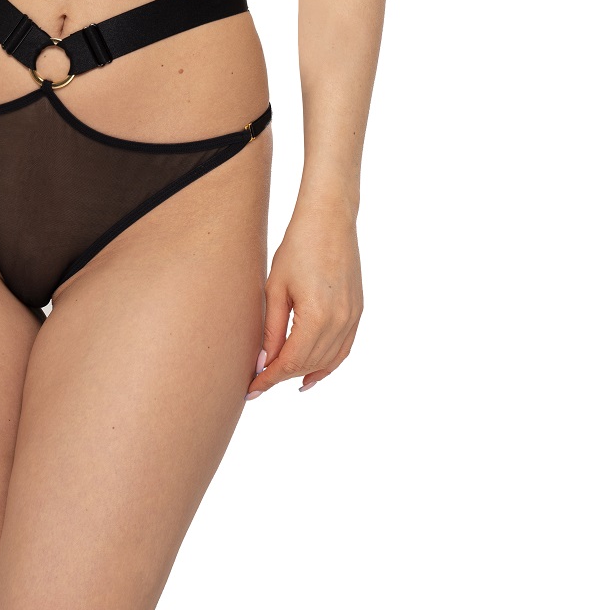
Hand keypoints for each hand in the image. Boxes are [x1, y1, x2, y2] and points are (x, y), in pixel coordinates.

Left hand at [246, 198, 362, 398]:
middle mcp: (340, 322)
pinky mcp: (358, 312)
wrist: (329, 219)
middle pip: (308, 364)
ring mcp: (353, 318)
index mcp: (317, 317)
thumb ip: (271, 329)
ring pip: (327, 360)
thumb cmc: (298, 247)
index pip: (291, 362)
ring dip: (303, 372)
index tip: (252, 390)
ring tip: (279, 380)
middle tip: (258, 382)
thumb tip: (263, 363)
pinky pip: (343, 349)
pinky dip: (327, 365)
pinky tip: (311, 376)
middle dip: (282, 376)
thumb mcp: (276, 288)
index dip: (270, 379)